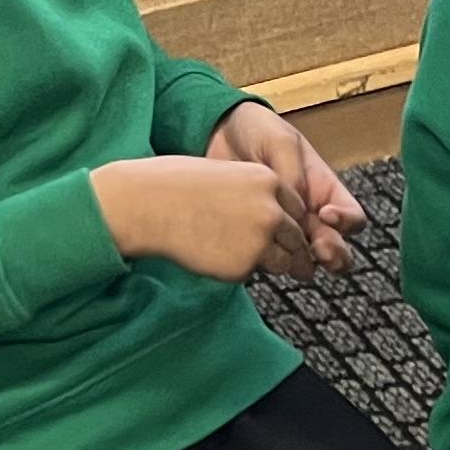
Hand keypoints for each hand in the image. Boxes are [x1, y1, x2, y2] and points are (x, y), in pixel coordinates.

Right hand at [96, 154, 306, 281]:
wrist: (150, 204)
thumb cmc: (178, 185)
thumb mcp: (228, 176)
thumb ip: (255, 195)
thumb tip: (271, 219)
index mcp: (269, 181)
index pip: (298, 208)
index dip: (292, 223)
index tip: (291, 235)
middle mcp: (272, 210)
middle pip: (298, 238)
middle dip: (296, 252)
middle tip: (299, 267)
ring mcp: (261, 240)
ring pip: (283, 261)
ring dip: (273, 265)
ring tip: (246, 259)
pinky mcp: (245, 265)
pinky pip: (253, 273)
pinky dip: (241, 271)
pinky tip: (216, 257)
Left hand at [207, 100, 362, 275]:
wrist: (217, 136)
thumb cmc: (257, 131)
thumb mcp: (280, 142)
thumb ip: (293, 174)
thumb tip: (298, 211)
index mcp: (325, 191)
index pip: (353, 217)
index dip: (347, 221)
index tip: (326, 214)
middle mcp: (312, 216)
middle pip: (338, 248)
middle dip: (334, 254)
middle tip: (318, 249)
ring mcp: (287, 230)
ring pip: (308, 261)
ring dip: (306, 265)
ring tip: (292, 259)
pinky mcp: (262, 239)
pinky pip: (273, 259)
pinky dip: (272, 263)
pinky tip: (260, 253)